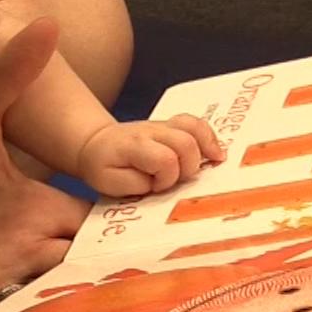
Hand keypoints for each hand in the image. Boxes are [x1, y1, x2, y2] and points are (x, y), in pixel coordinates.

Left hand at [76, 115, 224, 195]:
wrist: (95, 143)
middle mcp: (152, 131)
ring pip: (194, 127)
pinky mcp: (171, 126)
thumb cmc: (103, 166)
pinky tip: (215, 153)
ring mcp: (163, 126)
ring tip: (215, 162)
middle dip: (189, 167)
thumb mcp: (110, 183)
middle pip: (185, 143)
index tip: (158, 188)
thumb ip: (137, 184)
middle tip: (179, 181)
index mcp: (135, 146)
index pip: (165, 159)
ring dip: (206, 147)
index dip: (167, 178)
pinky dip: (209, 136)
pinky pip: (196, 123)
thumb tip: (163, 184)